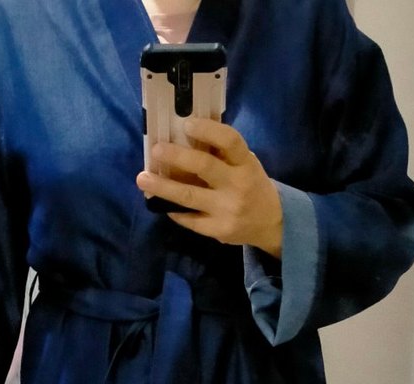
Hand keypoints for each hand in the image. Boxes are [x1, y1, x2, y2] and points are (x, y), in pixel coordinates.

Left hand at [136, 118, 282, 257]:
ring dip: (163, 187)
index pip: (230, 141)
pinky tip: (162, 203)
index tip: (186, 124)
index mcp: (245, 164)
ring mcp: (227, 210)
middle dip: (177, 157)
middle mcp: (238, 186)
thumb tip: (183, 138)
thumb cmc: (251, 185)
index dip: (208, 130)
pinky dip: (174, 210)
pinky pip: (190, 220)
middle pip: (204, 167)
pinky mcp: (218, 230)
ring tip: (142, 179)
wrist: (271, 223)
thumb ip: (222, 155)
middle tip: (156, 150)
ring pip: (189, 196)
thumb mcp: (245, 165)